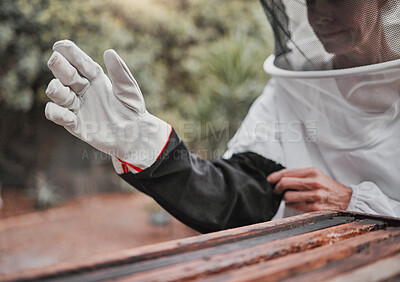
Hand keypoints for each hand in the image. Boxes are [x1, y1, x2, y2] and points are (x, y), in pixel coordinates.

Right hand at [45, 40, 170, 171]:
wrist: (135, 135)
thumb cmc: (133, 110)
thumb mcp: (129, 90)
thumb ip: (120, 73)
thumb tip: (109, 52)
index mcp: (96, 79)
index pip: (81, 63)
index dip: (71, 54)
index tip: (60, 45)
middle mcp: (83, 90)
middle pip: (67, 76)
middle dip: (59, 67)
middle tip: (54, 59)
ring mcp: (78, 107)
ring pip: (59, 95)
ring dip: (56, 90)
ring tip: (57, 87)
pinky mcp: (75, 124)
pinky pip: (60, 116)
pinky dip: (57, 113)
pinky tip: (62, 112)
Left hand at [267, 168, 351, 211]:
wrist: (348, 200)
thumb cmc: (329, 188)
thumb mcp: (317, 176)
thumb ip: (299, 175)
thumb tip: (279, 178)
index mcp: (312, 172)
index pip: (287, 172)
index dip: (274, 177)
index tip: (269, 180)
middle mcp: (313, 182)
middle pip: (284, 183)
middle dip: (276, 188)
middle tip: (276, 190)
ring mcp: (314, 196)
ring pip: (287, 196)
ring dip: (284, 198)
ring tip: (287, 197)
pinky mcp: (315, 208)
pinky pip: (294, 206)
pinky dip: (291, 205)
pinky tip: (294, 203)